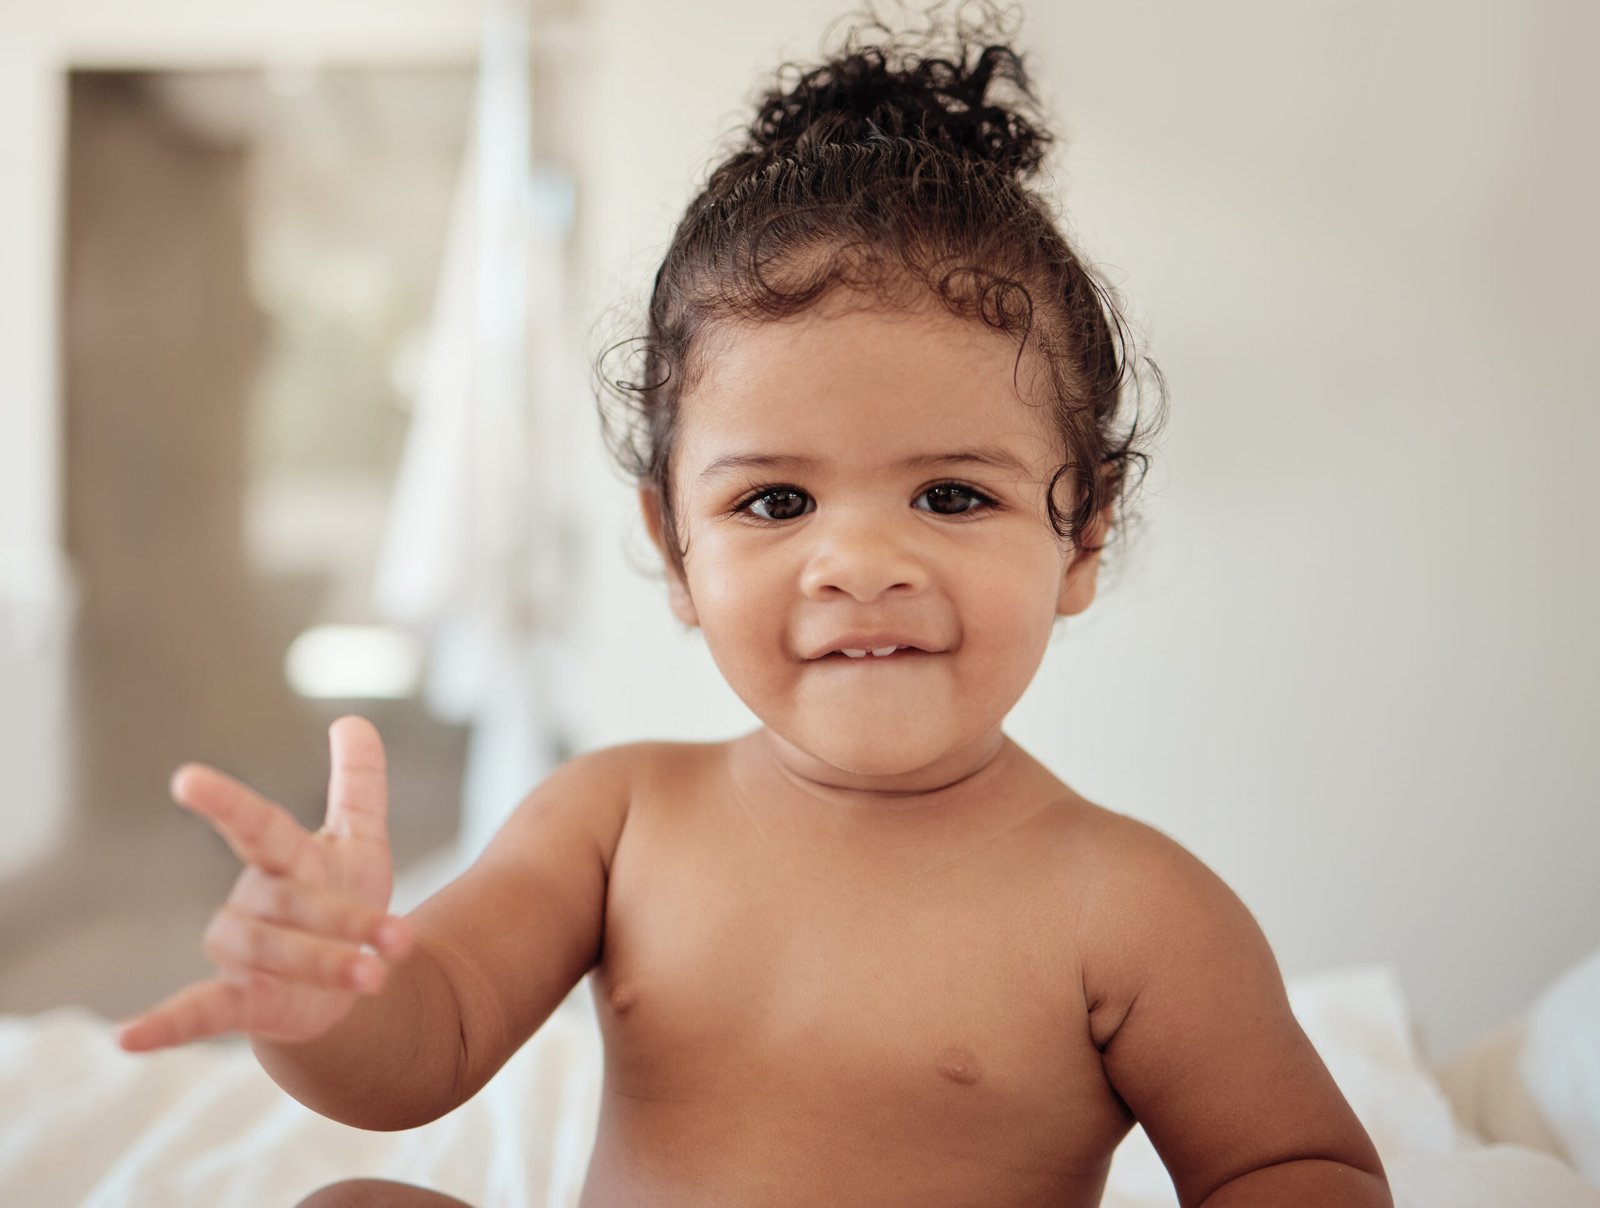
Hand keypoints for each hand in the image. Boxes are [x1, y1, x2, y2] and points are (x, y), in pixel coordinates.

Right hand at [115, 716, 413, 1051]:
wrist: (345, 983)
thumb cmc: (343, 901)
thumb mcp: (360, 843)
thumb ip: (357, 784)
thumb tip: (353, 720)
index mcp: (284, 859)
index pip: (255, 824)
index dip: (225, 802)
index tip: (185, 779)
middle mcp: (254, 900)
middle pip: (287, 900)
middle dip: (346, 919)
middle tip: (400, 939)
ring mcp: (241, 952)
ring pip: (265, 950)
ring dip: (323, 964)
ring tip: (376, 977)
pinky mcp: (240, 1000)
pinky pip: (194, 1010)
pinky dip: (163, 1024)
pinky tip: (126, 1039)